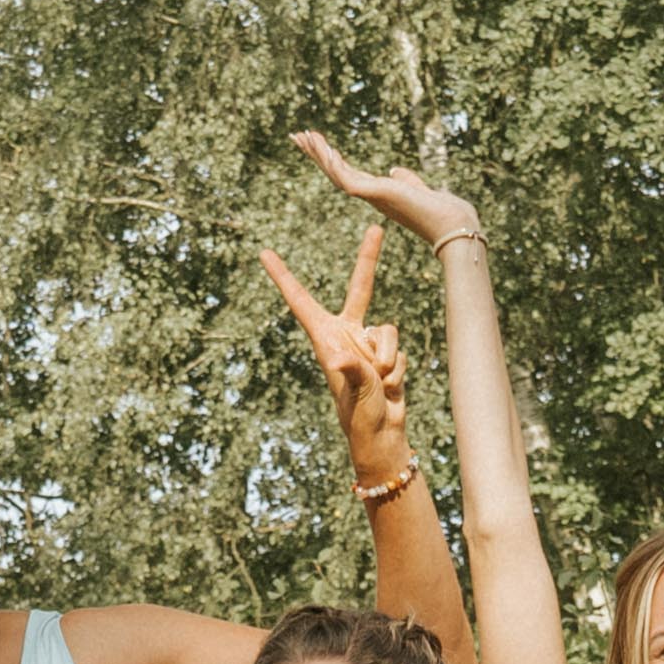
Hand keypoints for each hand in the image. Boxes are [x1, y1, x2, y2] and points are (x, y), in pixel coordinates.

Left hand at [259, 226, 417, 481]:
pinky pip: (398, 348)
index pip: (301, 300)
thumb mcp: (354, 393)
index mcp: (325, 338)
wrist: (382, 434)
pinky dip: (397, 368)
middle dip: (369, 259)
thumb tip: (343, 357)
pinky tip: (389, 386)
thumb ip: (352, 371)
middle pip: (359, 288)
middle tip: (376, 228)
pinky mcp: (385, 353)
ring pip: (388, 329)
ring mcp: (366, 343)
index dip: (283, 276)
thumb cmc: (359, 417)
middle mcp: (345, 335)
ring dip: (388, 357)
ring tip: (380, 382)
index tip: (265, 254)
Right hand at [291, 127, 483, 254]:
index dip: (331, 159)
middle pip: (336, 171)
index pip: (348, 173)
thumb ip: (407, 180)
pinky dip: (335, 163)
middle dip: (316, 154)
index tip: (317, 143)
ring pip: (337, 173)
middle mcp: (371, 196)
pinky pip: (347, 178)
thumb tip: (396, 171)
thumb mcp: (420, 188)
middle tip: (296, 136)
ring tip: (303, 136)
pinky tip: (326, 148)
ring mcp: (372, 196)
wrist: (453, 226)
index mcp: (379, 193)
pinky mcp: (376, 194)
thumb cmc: (441, 211)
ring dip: (320, 154)